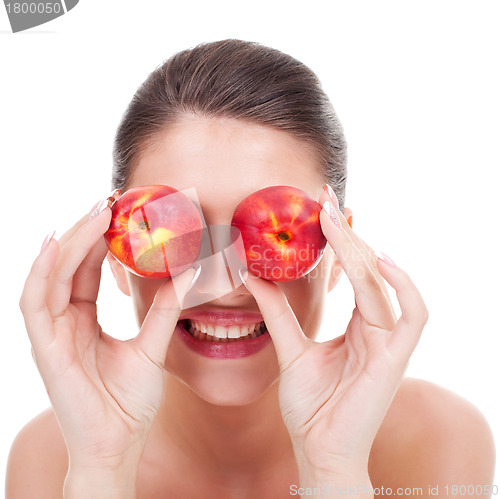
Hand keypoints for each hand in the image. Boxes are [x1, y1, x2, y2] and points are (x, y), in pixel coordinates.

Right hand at [19, 197, 199, 474]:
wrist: (119, 444)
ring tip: (93, 213)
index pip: (87, 271)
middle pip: (69, 267)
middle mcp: (65, 322)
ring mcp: (51, 334)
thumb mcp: (152, 347)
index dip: (100, 241)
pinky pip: (34, 302)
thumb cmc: (130, 401)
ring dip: (70, 242)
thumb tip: (188, 275)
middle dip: (86, 232)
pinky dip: (42, 272)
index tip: (120, 214)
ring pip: (51, 276)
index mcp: (85, 321)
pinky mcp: (45, 348)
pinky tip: (56, 243)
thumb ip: (165, 311)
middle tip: (109, 201)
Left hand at [240, 185, 427, 483]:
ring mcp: (389, 341)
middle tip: (324, 199)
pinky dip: (402, 286)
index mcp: (358, 325)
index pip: (353, 272)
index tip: (318, 208)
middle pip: (368, 269)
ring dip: (361, 250)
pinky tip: (378, 260)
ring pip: (384, 283)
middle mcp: (377, 327)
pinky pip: (413, 314)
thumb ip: (277, 313)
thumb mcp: (290, 349)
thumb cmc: (311, 405)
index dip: (338, 239)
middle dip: (346, 232)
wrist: (317, 449)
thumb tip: (253, 276)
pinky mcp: (396, 358)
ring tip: (335, 221)